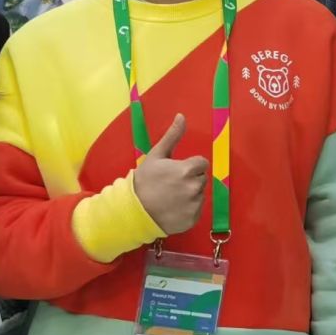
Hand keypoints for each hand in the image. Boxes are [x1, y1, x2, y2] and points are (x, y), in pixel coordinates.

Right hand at [131, 114, 208, 234]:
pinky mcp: (193, 219)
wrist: (133, 210)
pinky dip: (188, 209)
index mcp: (187, 170)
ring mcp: (194, 205)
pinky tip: (173, 208)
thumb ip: (172, 135)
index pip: (202, 163)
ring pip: (199, 194)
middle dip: (190, 179)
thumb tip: (182, 116)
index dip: (190, 165)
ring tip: (171, 196)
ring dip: (190, 194)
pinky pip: (197, 209)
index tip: (176, 170)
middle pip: (201, 178)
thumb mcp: (156, 155)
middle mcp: (194, 187)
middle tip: (172, 184)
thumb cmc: (144, 180)